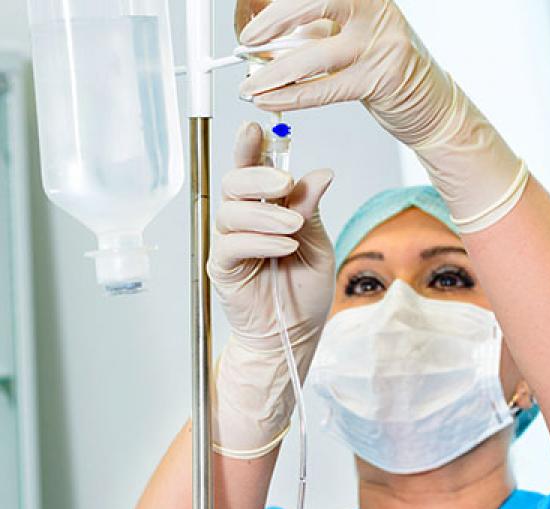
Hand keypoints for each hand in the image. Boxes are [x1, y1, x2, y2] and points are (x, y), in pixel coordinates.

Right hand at [208, 121, 334, 457]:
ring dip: (265, 214)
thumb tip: (321, 172)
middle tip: (285, 183)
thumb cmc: (304, 289)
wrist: (295, 332)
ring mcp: (231, 243)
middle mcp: (244, 221)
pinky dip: (259, 240)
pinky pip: (232, 244)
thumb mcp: (319, 243)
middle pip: (234, 184)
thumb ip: (311, 208)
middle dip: (258, 177)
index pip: (254, 170)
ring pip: (232, 211)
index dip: (251, 147)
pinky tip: (284, 245)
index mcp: (267, 208)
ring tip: (294, 227)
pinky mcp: (223, 267)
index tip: (257, 128)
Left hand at [238, 0, 528, 233]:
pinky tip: (270, 100)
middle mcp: (375, 7)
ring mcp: (380, 43)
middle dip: (273, 20)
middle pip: (315, 0)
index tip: (246, 8)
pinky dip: (293, 96)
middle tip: (247, 39)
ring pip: (316, 55)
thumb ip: (311, 24)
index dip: (275, 0)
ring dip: (275, 73)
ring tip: (251, 85)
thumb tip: (256, 24)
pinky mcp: (380, 79)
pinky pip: (326, 88)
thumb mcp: (348, 30)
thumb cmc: (382, 64)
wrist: (431, 103)